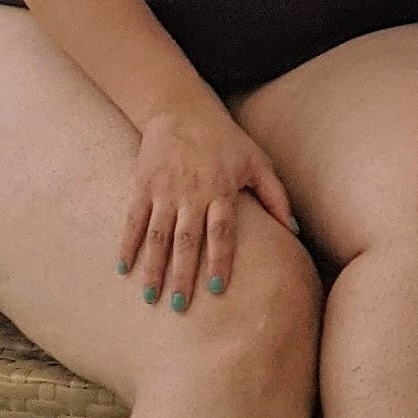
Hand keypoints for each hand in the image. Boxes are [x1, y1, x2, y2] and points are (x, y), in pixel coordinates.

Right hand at [116, 99, 298, 312]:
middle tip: (180, 306)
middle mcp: (192, 193)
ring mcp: (164, 190)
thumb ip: (276, 196)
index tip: (217, 289)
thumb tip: (294, 230)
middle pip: (188, 241)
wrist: (182, 111)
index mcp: (221, 190)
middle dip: (183, 275)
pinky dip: (127, 244)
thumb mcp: (257, 163)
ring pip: (158, 236)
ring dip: (153, 268)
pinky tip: (123, 268)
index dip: (220, 260)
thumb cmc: (226, 140)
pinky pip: (133, 220)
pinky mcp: (142, 185)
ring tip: (151, 297)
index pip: (222, 232)